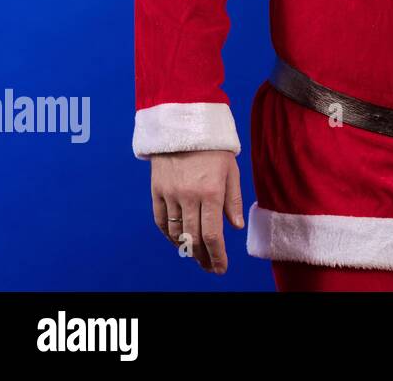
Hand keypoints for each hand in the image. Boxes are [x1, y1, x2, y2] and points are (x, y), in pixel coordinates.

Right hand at [150, 150, 244, 274]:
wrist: (184, 124)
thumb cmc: (214, 147)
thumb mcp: (231, 170)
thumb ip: (233, 200)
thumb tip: (235, 227)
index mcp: (211, 191)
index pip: (213, 234)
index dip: (217, 255)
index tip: (221, 267)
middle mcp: (189, 196)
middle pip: (194, 238)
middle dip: (203, 257)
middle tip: (210, 267)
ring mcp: (170, 194)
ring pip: (177, 232)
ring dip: (187, 248)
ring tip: (197, 255)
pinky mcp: (157, 191)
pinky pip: (161, 220)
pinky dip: (169, 234)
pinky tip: (178, 240)